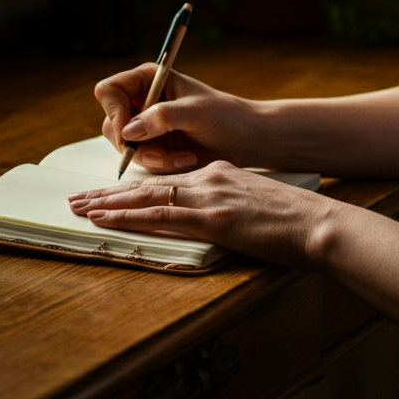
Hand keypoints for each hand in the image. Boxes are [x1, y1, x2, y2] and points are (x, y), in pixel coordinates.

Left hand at [68, 161, 332, 269]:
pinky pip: (159, 215)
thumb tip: (227, 221)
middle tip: (78, 197)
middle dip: (110, 191)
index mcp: (222, 175)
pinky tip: (103, 218)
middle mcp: (211, 179)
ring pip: (146, 196)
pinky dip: (126, 216)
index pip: (170, 180)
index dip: (136, 187)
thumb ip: (236, 208)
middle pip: (150, 184)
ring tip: (78, 206)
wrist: (320, 223)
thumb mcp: (261, 206)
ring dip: (107, 201)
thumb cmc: (299, 222)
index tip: (112, 193)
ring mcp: (210, 197)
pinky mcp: (212, 218)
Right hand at [94, 65, 256, 173]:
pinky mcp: (154, 148)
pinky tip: (186, 159)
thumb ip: (162, 117)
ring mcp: (146, 126)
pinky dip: (162, 165)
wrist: (246, 139)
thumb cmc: (227, 116)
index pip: (110, 91)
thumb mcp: (196, 112)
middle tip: (161, 154)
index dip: (114, 112)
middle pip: (112, 124)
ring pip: (126, 147)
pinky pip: (142, 161)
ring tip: (184, 157)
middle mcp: (142, 101)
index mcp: (149, 80)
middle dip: (136, 144)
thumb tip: (129, 130)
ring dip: (153, 158)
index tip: (130, 133)